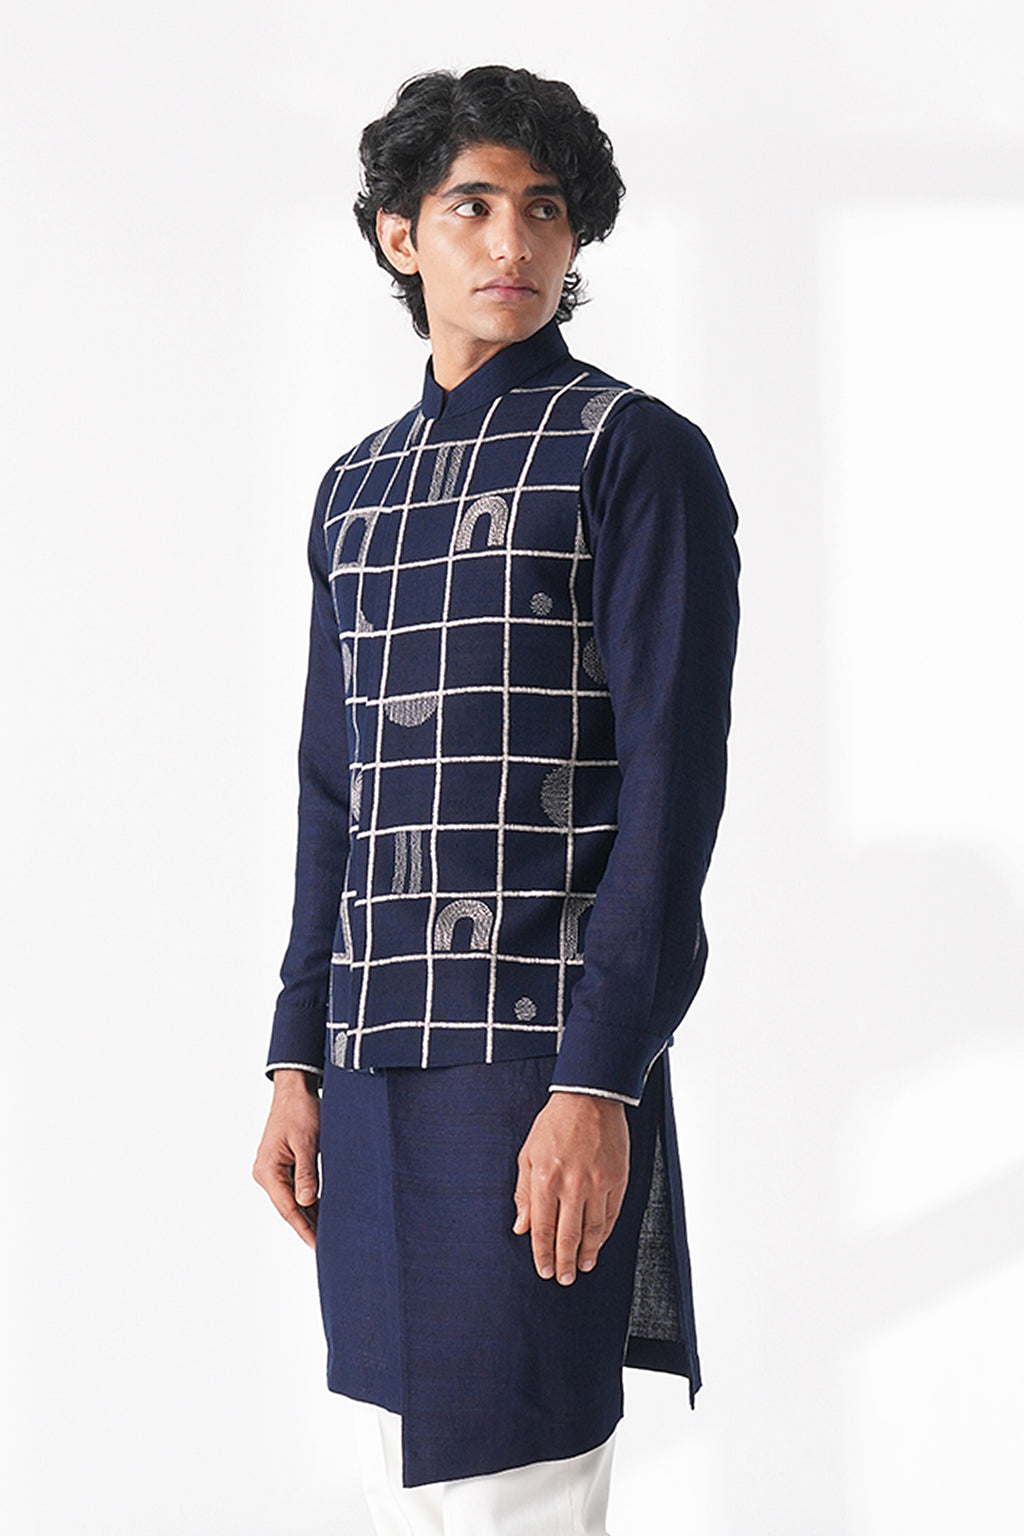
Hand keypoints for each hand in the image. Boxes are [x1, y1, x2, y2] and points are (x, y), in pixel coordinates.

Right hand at [252, 1069, 320, 1248]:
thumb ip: (306, 1173)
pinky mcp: (281, 1164)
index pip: (288, 1208)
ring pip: (292, 1200)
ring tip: (329, 1235)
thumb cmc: (300, 1110)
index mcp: (267, 1170)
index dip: (305, 1229)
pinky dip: (308, 1200)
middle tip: (328, 1248)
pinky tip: (322, 1213)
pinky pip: (294, 1188)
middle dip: (308, 1227)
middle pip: (289, 1208)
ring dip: (309, 1215)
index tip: (318, 1246)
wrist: (295, 1088)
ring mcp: (272, 1170)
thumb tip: (306, 1202)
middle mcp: (265, 1173)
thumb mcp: (307, 1142)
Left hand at [512, 1092, 629, 1285]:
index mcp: (546, 1179)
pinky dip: (605, 1234)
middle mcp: (572, 1185)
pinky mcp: (618, 1180)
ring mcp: (598, 1184)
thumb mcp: (528, 1154)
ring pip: (594, 1231)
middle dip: (565, 1262)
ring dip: (588, 1254)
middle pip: (569, 1236)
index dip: (542, 1254)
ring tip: (582, 1267)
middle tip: (563, 1279)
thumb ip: (524, 1193)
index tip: (543, 1271)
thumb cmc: (554, 1125)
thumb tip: (521, 1227)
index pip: (543, 1228)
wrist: (589, 1098)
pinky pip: (611, 1215)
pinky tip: (599, 1244)